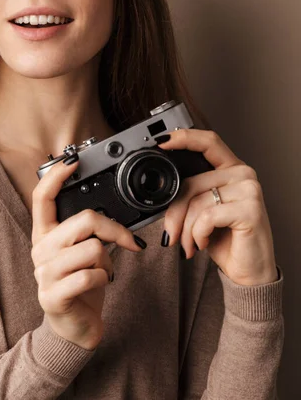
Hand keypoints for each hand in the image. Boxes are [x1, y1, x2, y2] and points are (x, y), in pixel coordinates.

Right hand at [31, 156, 143, 349]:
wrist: (75, 327)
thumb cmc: (82, 283)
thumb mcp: (82, 251)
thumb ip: (88, 230)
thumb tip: (111, 212)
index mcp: (45, 234)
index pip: (41, 197)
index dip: (56, 176)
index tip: (73, 161)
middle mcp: (40, 250)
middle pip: (84, 221)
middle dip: (114, 229)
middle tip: (128, 240)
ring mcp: (43, 274)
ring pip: (92, 249)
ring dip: (108, 261)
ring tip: (103, 271)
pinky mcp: (53, 296)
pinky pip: (90, 276)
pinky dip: (104, 279)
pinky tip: (99, 285)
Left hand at [159, 129, 277, 285]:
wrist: (249, 271)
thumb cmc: (225, 239)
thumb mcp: (202, 210)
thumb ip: (190, 192)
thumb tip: (161, 188)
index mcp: (231, 168)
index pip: (208, 141)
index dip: (183, 137)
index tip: (160, 141)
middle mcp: (242, 174)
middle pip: (191, 182)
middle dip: (174, 212)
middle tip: (170, 234)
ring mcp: (249, 190)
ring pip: (197, 202)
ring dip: (185, 229)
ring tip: (189, 244)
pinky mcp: (250, 209)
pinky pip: (207, 216)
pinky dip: (198, 234)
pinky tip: (202, 244)